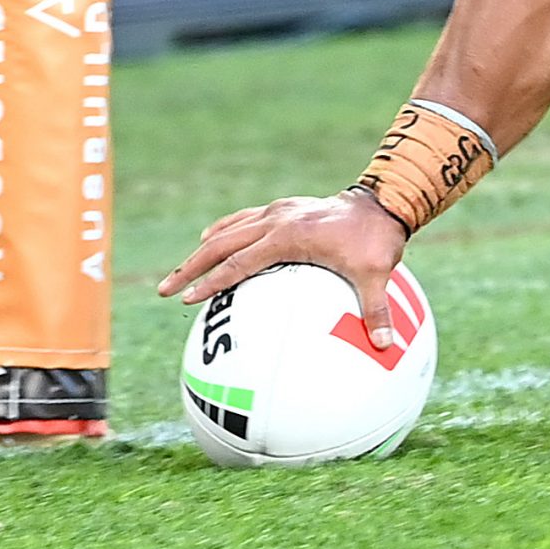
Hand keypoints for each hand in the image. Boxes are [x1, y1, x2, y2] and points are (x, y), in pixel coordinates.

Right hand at [156, 189, 411, 345]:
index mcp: (288, 237)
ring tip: (180, 273)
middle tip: (164, 289)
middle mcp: (276, 220)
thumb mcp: (377, 274)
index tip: (187, 299)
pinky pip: (245, 219)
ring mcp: (279, 211)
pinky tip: (213, 239)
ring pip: (228, 229)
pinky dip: (225, 230)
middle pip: (220, 244)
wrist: (384, 202)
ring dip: (202, 249)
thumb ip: (376, 310)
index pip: (238, 263)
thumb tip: (384, 346)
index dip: (211, 282)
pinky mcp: (285, 208)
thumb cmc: (376, 239)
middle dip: (191, 267)